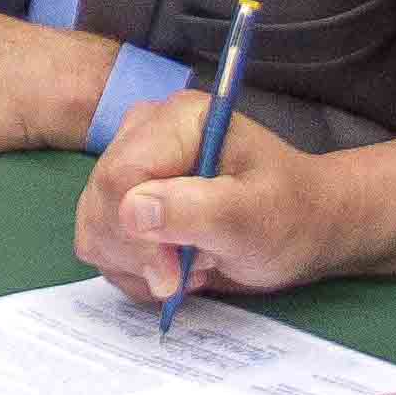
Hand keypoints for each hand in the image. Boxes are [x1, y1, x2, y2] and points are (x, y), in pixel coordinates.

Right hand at [77, 93, 342, 303]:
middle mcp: (143, 136)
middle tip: (195, 269)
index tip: (171, 275)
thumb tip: (132, 210)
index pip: (121, 175)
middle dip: (143, 254)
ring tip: (193, 264)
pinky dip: (136, 273)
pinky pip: (101, 247)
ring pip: (95, 230)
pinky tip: (177, 268)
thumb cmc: (290, 214)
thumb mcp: (256, 216)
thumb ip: (197, 209)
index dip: (135, 232)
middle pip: (101, 204)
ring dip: (140, 267)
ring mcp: (128, 169)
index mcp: (177, 120)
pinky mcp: (122, 203)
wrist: (301, 229)